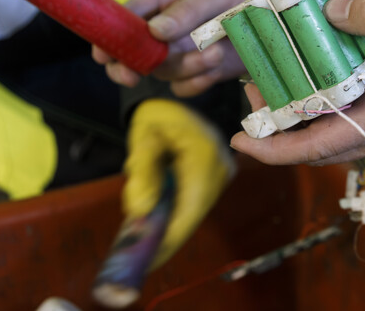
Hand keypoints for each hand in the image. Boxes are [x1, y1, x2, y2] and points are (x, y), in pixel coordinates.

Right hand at [93, 0, 274, 95]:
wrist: (282, 17)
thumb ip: (187, 9)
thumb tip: (154, 30)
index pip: (128, 15)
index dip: (112, 35)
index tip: (105, 54)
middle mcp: (168, 24)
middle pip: (133, 50)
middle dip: (129, 65)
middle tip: (131, 76)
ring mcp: (182, 49)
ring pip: (162, 70)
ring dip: (184, 68)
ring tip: (214, 54)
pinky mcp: (199, 70)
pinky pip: (184, 85)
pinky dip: (197, 82)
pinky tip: (216, 67)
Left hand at [124, 99, 234, 269]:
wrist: (172, 105)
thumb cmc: (155, 117)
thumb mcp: (143, 137)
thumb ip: (142, 169)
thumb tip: (141, 211)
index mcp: (205, 153)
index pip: (191, 204)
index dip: (171, 235)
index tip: (150, 260)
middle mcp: (220, 166)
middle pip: (194, 213)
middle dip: (168, 235)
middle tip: (142, 256)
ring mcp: (223, 173)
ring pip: (195, 211)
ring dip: (171, 225)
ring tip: (147, 238)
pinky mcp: (218, 178)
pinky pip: (196, 203)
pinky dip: (177, 214)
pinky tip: (159, 220)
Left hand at [230, 0, 364, 164]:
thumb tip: (328, 14)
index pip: (321, 145)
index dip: (276, 147)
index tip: (241, 139)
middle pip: (322, 146)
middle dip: (281, 128)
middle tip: (252, 92)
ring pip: (338, 134)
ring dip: (303, 116)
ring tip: (276, 83)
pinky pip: (357, 120)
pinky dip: (329, 105)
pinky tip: (320, 77)